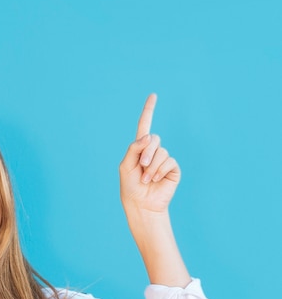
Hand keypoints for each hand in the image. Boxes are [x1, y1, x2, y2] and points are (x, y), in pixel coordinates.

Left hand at [119, 94, 179, 213]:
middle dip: (147, 152)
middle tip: (142, 167)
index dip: (149, 110)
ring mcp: (164, 159)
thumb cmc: (130, 185)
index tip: (153, 95)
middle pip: (153, 138)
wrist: (141, 203)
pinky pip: (169, 161)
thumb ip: (134, 148)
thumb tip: (149, 136)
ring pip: (161, 152)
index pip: (144, 126)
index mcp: (140, 147)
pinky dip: (159, 170)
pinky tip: (155, 180)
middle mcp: (153, 151)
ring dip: (151, 166)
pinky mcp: (173, 168)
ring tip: (147, 178)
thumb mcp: (126, 164)